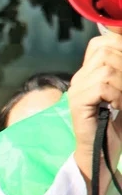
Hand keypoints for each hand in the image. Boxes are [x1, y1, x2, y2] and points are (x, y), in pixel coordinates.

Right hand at [69, 32, 121, 194]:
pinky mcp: (77, 102)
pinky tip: (116, 107)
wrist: (102, 153)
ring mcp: (77, 88)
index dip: (119, 46)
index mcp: (90, 72)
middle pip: (107, 49)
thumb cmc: (117, 125)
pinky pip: (103, 85)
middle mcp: (80, 76)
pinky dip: (117, 95)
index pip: (102, 42)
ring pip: (108, 68)